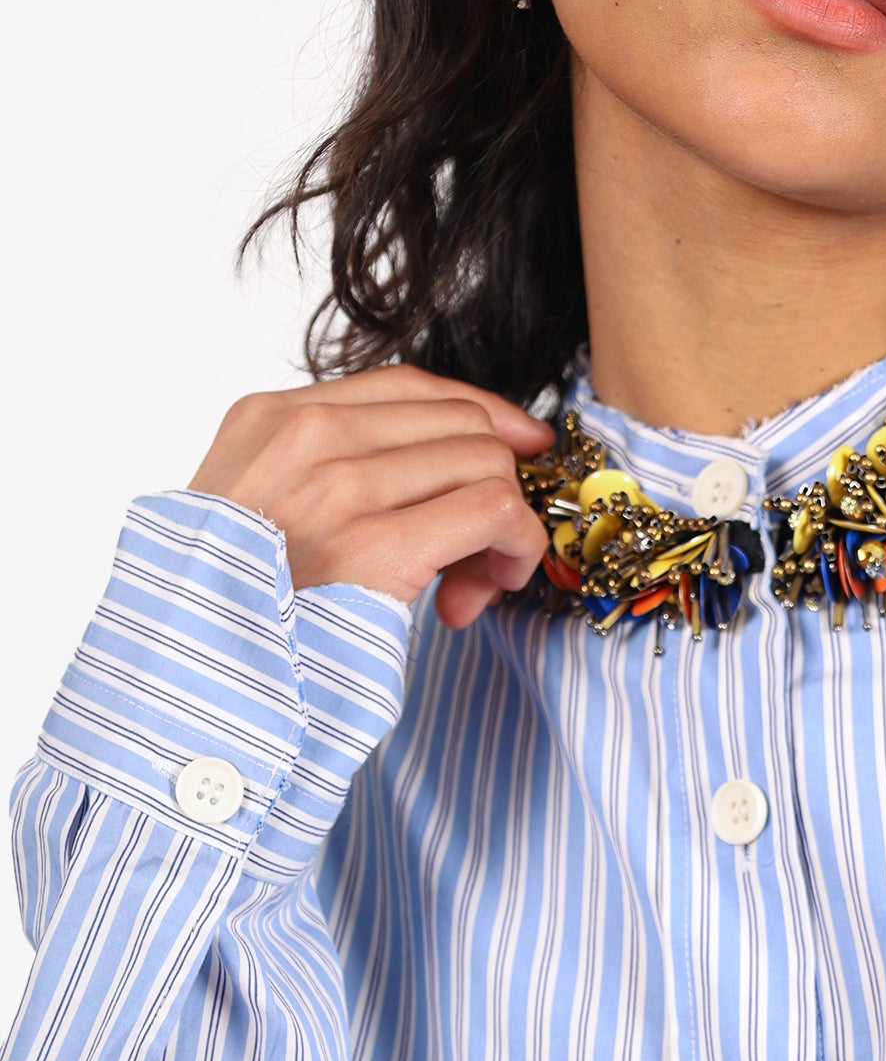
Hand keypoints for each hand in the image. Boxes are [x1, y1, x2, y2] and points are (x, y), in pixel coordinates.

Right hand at [188, 364, 554, 628]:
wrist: (192, 673)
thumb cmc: (232, 612)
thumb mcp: (255, 510)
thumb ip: (325, 475)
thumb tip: (434, 473)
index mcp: (269, 419)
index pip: (406, 387)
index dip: (479, 415)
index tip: (514, 449)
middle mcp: (305, 438)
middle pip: (457, 423)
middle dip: (490, 483)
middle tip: (478, 556)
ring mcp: (338, 487)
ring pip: (485, 461)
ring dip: (505, 527)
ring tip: (474, 585)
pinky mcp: (375, 546)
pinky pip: (494, 509)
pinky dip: (517, 545)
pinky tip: (492, 585)